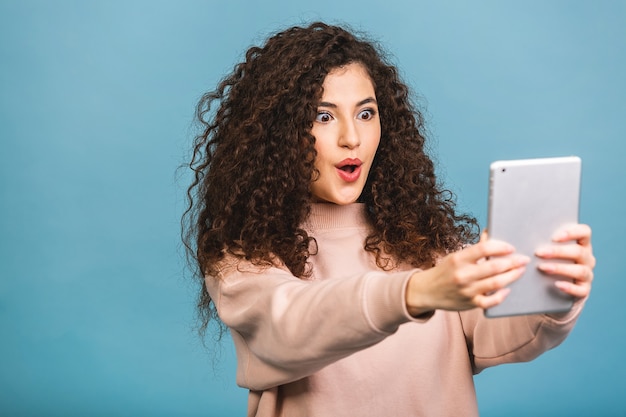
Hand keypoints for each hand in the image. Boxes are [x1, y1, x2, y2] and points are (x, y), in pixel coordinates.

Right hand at [406, 234, 529, 314]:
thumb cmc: (445, 271)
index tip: (511, 247)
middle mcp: (462, 275)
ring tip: (520, 271)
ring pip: (497, 283)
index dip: (500, 246)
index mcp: (458, 259)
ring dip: (512, 276)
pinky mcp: (470, 304)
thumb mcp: (456, 257)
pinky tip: (508, 290)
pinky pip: (491, 301)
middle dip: (513, 262)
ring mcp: (467, 290)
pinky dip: (502, 295)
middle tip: (524, 260)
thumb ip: (475, 249)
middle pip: (494, 266)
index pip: (483, 248)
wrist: (426, 291)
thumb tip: (490, 233)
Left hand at [535, 224, 594, 299]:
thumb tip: (526, 235)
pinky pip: (581, 290)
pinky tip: (557, 284)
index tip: (554, 237)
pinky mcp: (584, 290)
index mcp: (581, 244)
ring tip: (542, 267)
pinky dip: (569, 287)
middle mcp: (587, 258)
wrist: (554, 290)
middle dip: (558, 252)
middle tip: (539, 253)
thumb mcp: (548, 250)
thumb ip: (543, 242)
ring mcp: (587, 275)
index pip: (584, 232)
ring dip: (560, 268)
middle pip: (579, 251)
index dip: (572, 232)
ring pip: (580, 270)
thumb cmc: (548, 262)